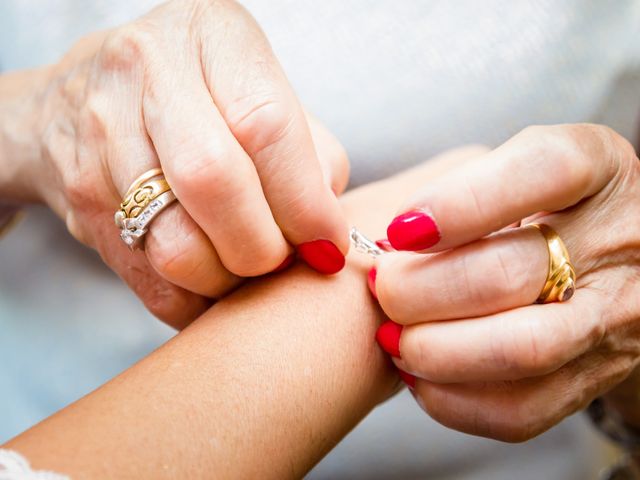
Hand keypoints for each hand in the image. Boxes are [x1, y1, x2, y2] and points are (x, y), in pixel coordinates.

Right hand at [21, 0, 348, 327]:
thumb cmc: (201, 98)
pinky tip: (212, 283)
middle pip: (215, 184)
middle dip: (263, 248)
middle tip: (282, 259)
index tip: (327, 245)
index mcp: (212, 34)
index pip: (267, 127)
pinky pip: (148, 279)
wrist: (86, 94)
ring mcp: (101, 133)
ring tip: (245, 265)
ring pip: (175, 246)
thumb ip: (311, 155)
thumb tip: (325, 237)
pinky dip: (194, 299)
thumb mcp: (263, 96)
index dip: (305, 203)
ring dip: (227, 280)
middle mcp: (147, 71)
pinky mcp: (81, 195)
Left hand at [372, 124, 639, 441]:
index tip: (399, 230)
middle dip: (418, 289)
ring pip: (519, 350)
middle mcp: (616, 242)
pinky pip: (522, 409)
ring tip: (390, 334)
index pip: (544, 172)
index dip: (462, 204)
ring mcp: (611, 317)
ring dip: (432, 349)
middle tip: (379, 285)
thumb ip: (457, 186)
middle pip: (509, 274)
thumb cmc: (540, 204)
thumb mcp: (513, 167)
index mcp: (596, 167)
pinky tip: (419, 370)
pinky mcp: (595, 376)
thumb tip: (385, 242)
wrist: (614, 259)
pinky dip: (452, 398)